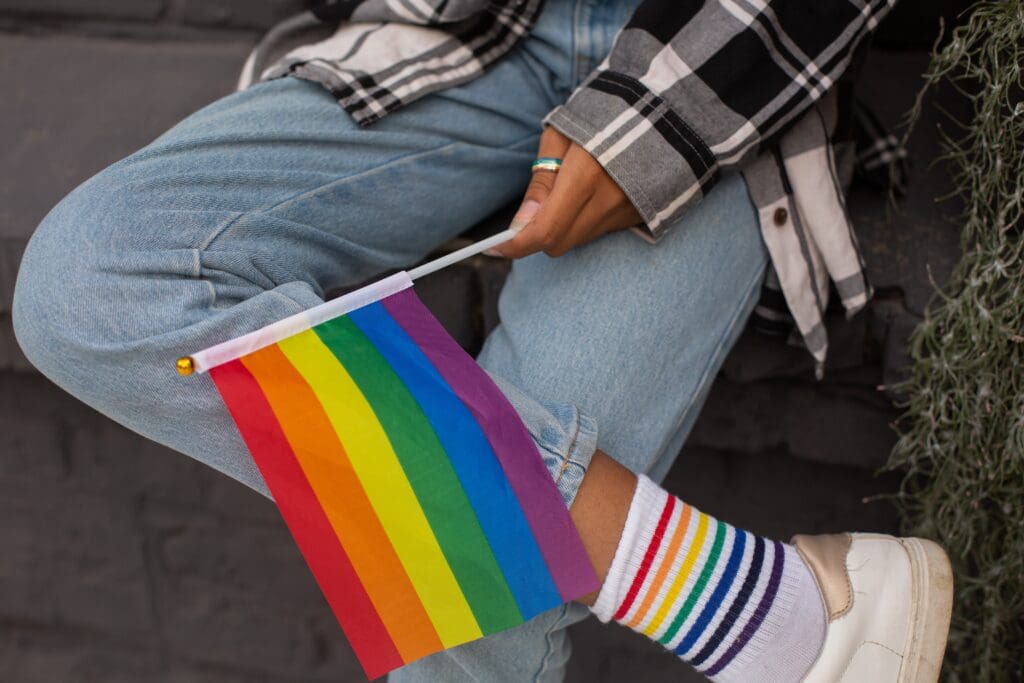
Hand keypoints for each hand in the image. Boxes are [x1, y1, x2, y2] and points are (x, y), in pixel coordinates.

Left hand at [494, 127, 642, 257]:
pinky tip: (592, 193)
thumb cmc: (601, 115)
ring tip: (568, 191)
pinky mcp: (640, 215)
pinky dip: (586, 221)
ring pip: (578, 239)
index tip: (496, 246)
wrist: (660, 109)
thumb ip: (541, 184)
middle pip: (558, 243)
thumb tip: (520, 224)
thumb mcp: (561, 137)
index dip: (516, 244)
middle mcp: (609, 200)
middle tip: (530, 213)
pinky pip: (600, 232)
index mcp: (586, 174)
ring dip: (562, 227)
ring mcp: (628, 211)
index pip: (545, 229)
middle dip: (536, 236)